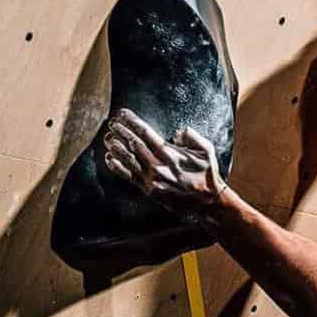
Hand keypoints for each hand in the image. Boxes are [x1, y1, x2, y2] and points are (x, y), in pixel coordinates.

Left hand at [99, 110, 227, 217]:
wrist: (208, 202)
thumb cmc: (207, 174)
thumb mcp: (207, 151)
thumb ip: (192, 136)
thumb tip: (178, 131)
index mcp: (170, 154)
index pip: (146, 133)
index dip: (132, 121)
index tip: (123, 113)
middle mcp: (158, 166)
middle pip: (133, 144)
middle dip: (121, 131)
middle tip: (112, 123)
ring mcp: (151, 179)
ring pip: (128, 159)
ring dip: (115, 147)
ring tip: (108, 138)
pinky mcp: (148, 190)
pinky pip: (128, 176)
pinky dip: (117, 167)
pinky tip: (109, 158)